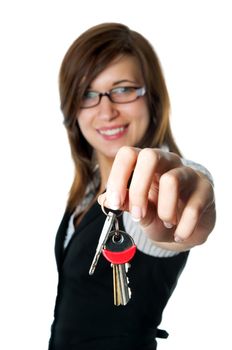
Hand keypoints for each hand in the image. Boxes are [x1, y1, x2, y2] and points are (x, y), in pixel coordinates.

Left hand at [98, 146, 215, 250]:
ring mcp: (188, 173)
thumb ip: (124, 204)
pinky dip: (183, 226)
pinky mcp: (206, 189)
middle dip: (139, 189)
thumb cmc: (159, 213)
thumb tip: (104, 200)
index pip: (127, 154)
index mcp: (146, 163)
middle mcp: (167, 162)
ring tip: (166, 223)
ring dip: (164, 211)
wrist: (186, 227)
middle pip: (150, 157)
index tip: (114, 203)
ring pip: (172, 180)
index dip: (117, 177)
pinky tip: (179, 233)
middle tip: (137, 215)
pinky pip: (193, 206)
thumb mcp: (139, 211)